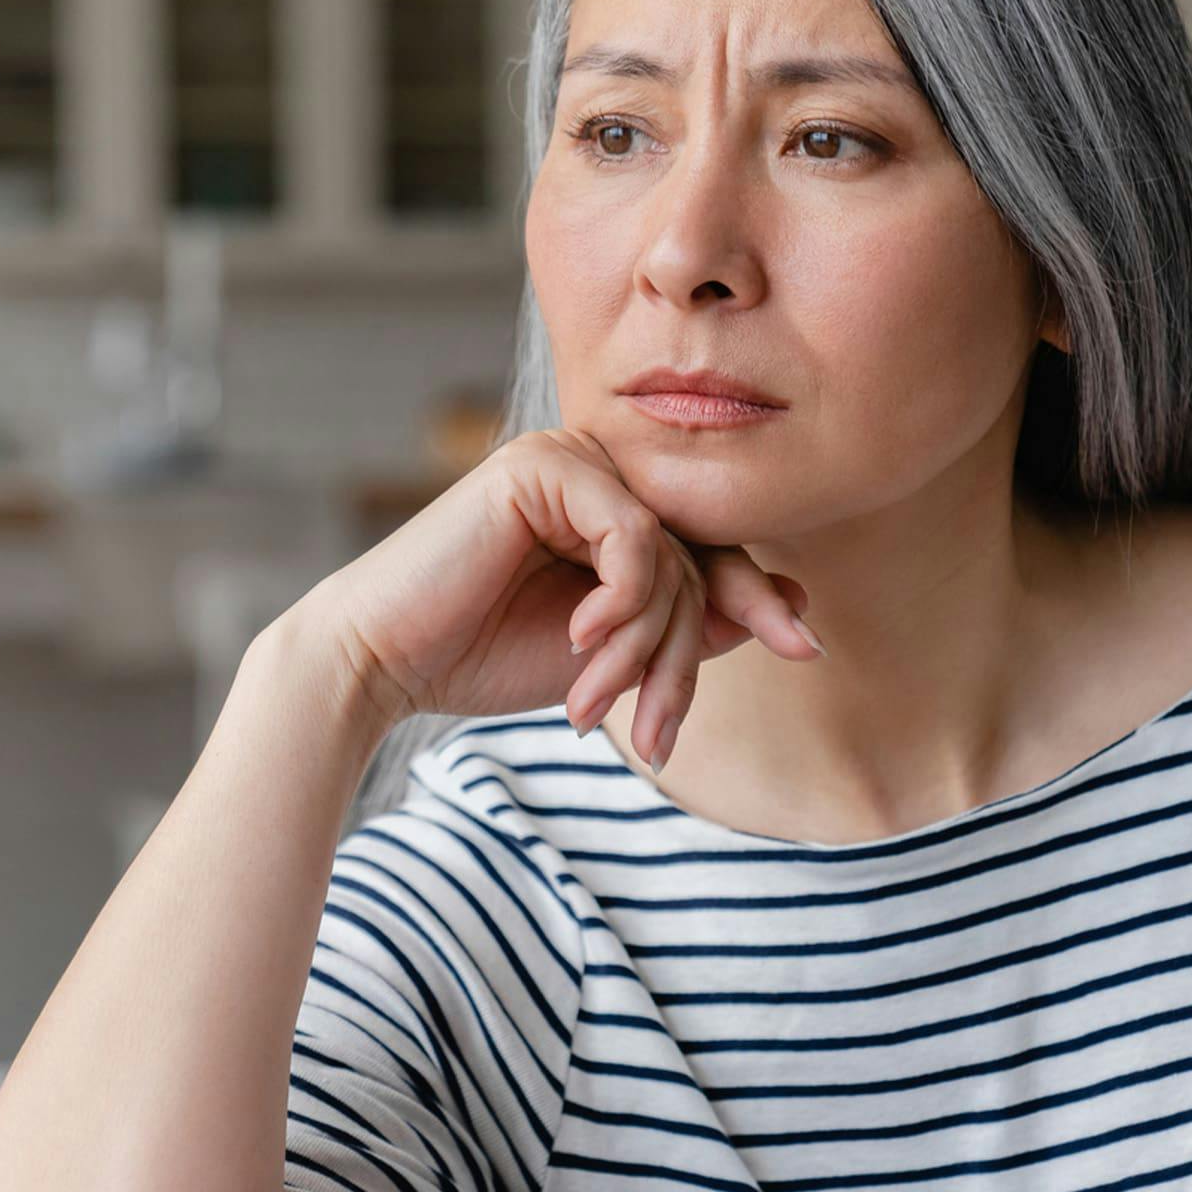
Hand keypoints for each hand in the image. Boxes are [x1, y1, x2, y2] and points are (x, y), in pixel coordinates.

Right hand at [300, 426, 824, 770]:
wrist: (384, 663)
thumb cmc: (485, 657)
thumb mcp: (614, 653)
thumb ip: (692, 622)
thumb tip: (793, 602)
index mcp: (615, 509)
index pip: (711, 552)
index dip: (756, 602)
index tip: (807, 649)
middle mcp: (599, 473)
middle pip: (696, 561)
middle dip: (679, 658)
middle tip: (652, 730)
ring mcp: (571, 460)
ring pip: (670, 558)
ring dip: (643, 646)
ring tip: (594, 699)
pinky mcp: (544, 465)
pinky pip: (633, 537)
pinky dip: (620, 601)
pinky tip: (577, 640)